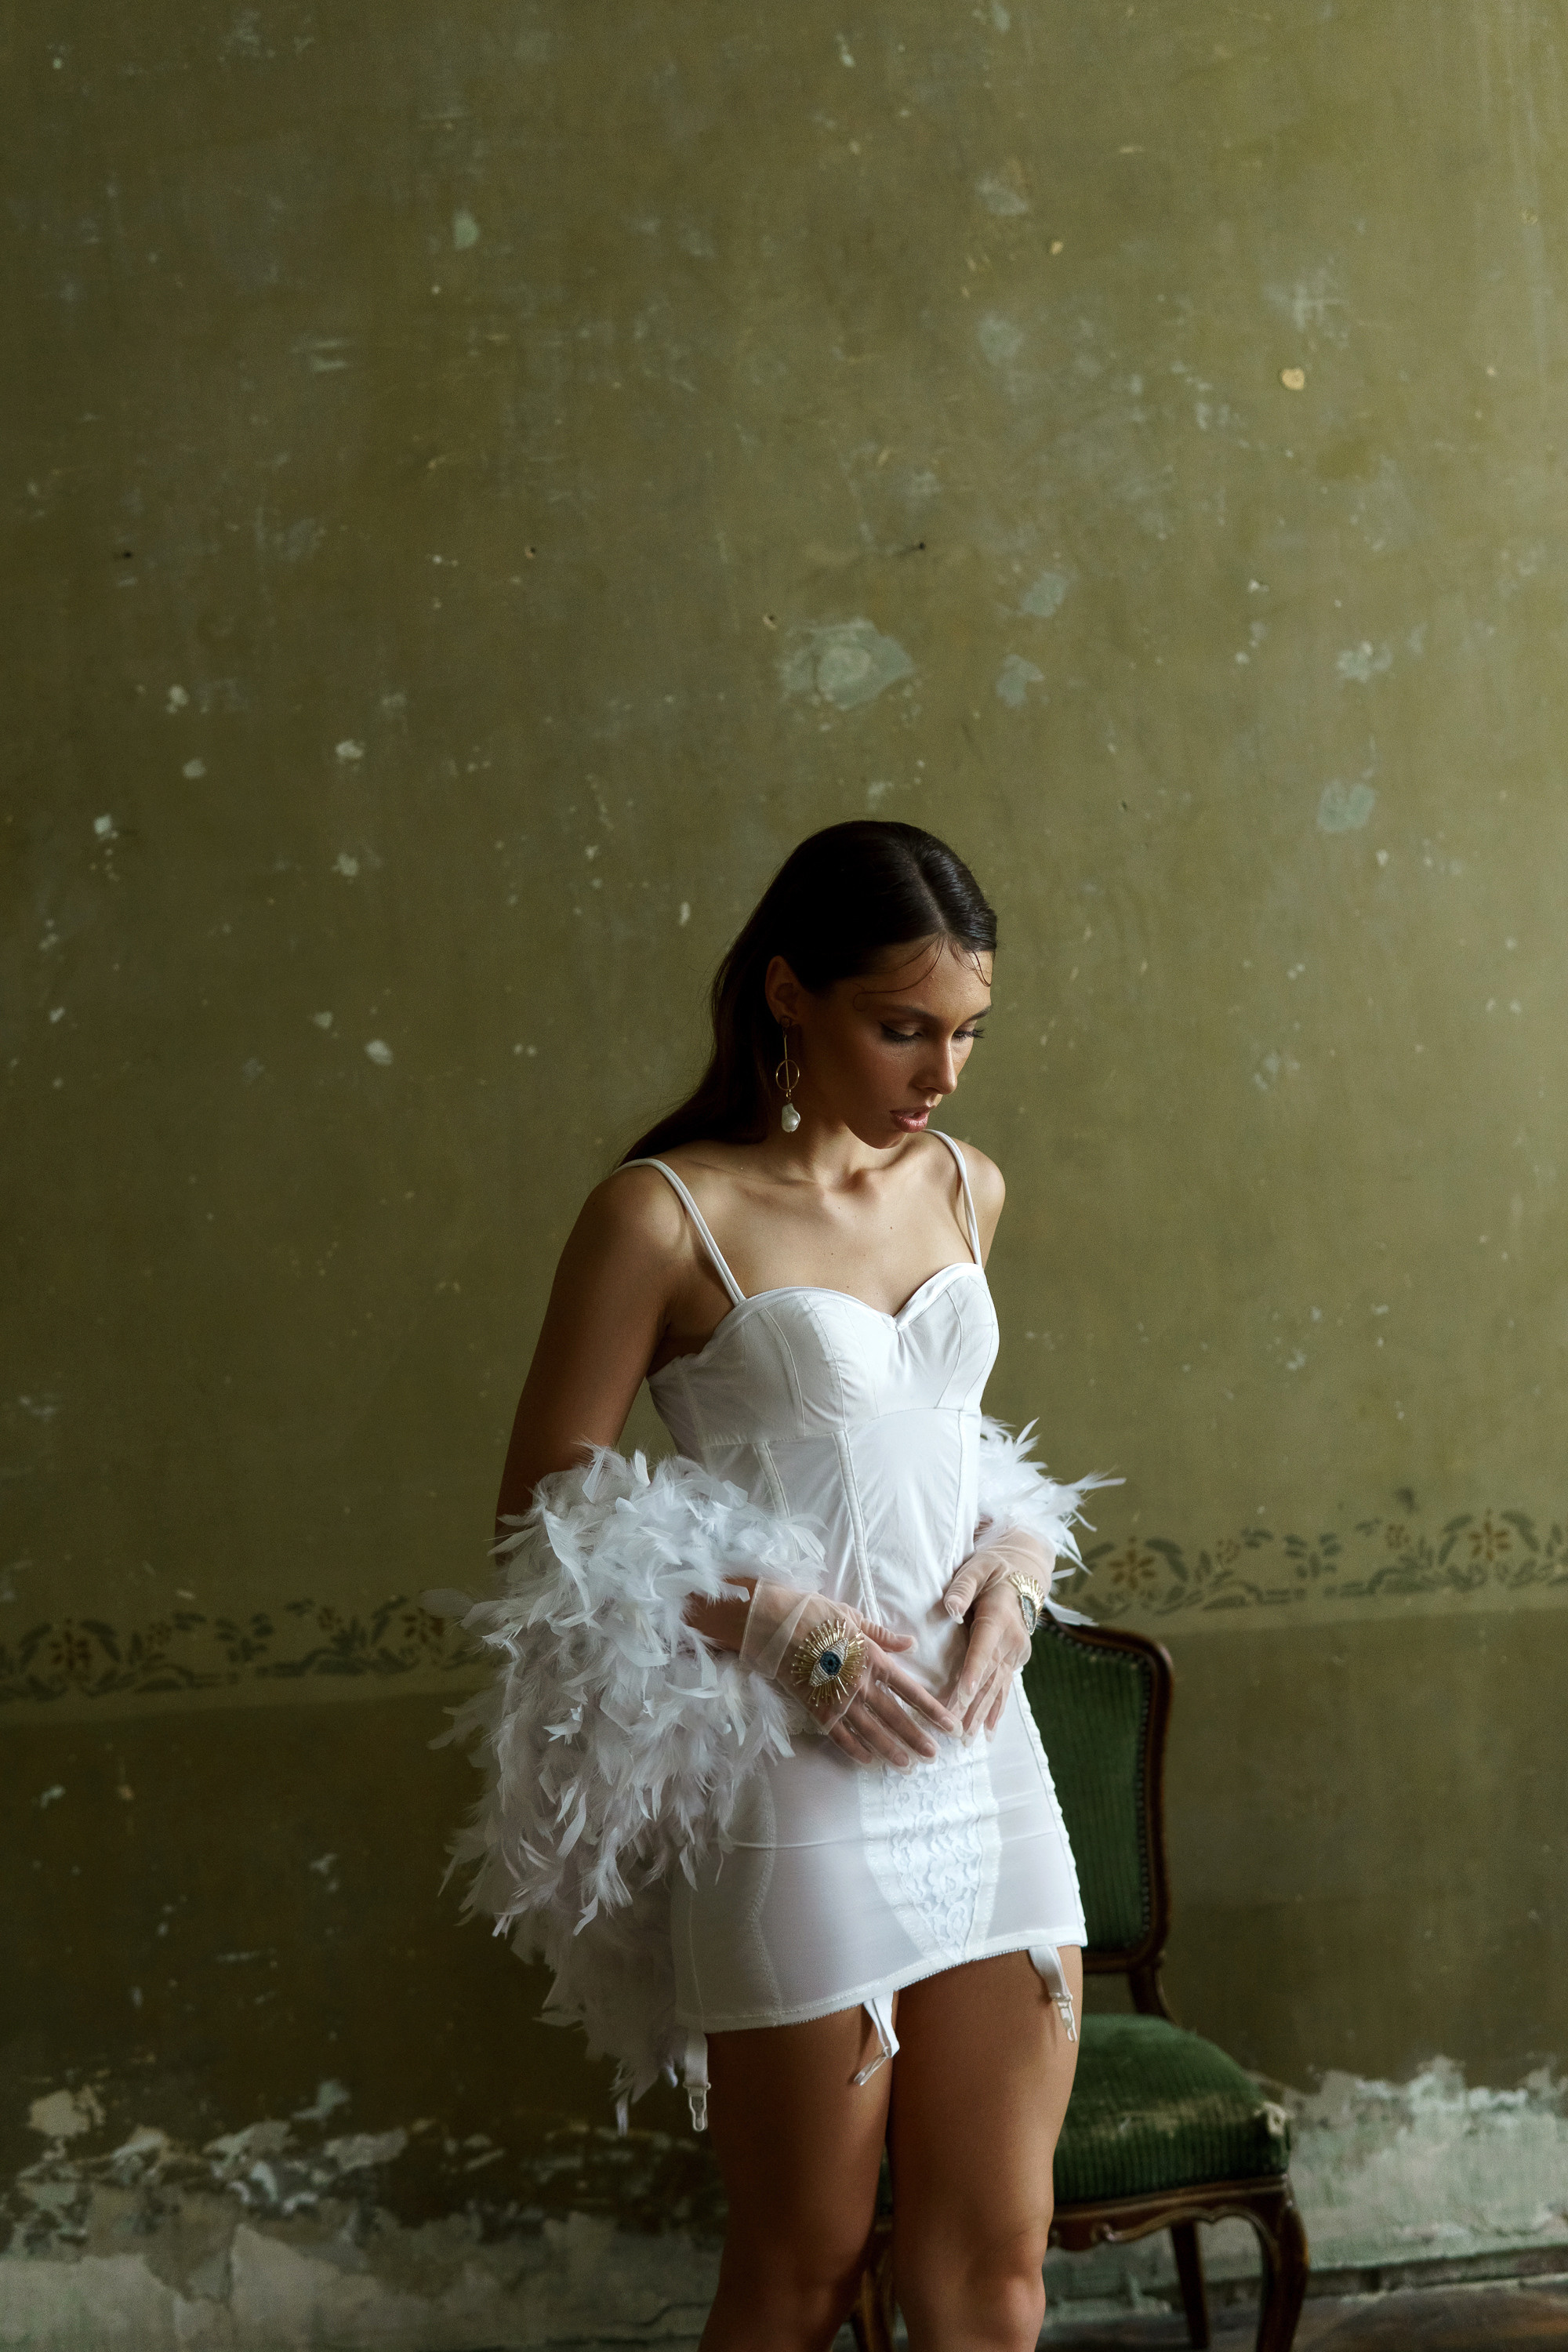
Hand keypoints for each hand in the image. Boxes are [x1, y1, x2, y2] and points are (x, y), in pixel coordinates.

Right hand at [739, 1581, 959, 1768]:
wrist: (775, 1624)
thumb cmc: (815, 1614)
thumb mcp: (854, 1617)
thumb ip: (883, 1635)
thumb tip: (911, 1642)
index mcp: (873, 1659)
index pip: (910, 1690)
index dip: (933, 1710)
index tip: (951, 1726)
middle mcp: (860, 1683)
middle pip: (895, 1717)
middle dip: (917, 1737)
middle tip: (934, 1755)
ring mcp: (838, 1700)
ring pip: (871, 1732)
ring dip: (891, 1750)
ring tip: (907, 1765)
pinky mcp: (816, 1709)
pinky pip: (839, 1736)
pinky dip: (854, 1750)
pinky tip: (868, 1762)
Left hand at [941, 1525, 1054, 1738]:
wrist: (1026, 1572)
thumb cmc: (994, 1568)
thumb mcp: (977, 1568)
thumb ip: (963, 1586)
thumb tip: (951, 1608)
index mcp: (999, 1618)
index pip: (983, 1650)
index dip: (972, 1673)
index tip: (960, 1696)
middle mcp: (1011, 1640)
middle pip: (988, 1676)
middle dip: (971, 1705)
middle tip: (955, 1731)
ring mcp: (1016, 1652)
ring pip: (997, 1687)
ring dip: (982, 1714)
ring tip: (968, 1739)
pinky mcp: (1016, 1659)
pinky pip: (1005, 1688)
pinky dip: (996, 1710)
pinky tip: (987, 1732)